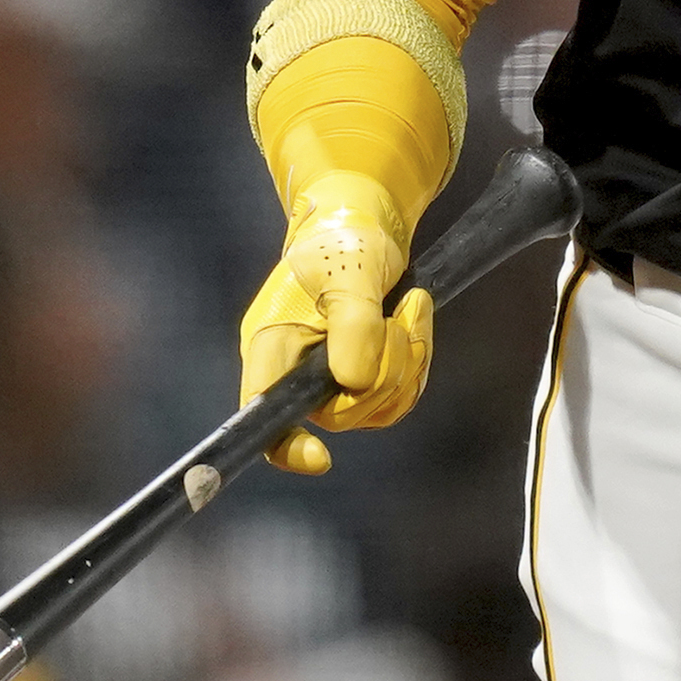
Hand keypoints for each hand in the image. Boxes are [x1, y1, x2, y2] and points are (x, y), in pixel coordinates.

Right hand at [236, 173, 434, 474]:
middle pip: (342, 414)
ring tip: (410, 308)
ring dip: (406, 362)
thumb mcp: (348, 273)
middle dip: (384, 372)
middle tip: (397, 320)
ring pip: (378, 407)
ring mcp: (334, 375)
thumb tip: (355, 383)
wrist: (368, 221)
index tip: (321, 458)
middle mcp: (298, 370)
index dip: (286, 447)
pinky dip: (417, 359)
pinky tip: (415, 315)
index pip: (263, 416)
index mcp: (273, 346)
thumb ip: (352, 325)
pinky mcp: (368, 372)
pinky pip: (400, 393)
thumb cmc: (343, 239)